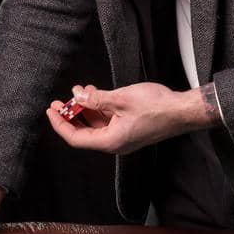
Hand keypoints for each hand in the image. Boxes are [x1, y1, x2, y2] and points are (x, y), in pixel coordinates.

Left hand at [47, 83, 194, 155]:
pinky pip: (107, 121)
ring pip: (95, 125)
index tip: (50, 110)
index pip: (75, 138)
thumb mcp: (121, 99)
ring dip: (85, 108)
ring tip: (79, 90)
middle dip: (71, 114)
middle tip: (59, 100)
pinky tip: (94, 94)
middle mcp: (114, 143)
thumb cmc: (157, 107)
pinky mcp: (129, 128)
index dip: (60, 124)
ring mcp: (122, 136)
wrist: (182, 111)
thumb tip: (77, 97)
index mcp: (110, 141)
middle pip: (84, 132)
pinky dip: (98, 108)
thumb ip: (96, 99)